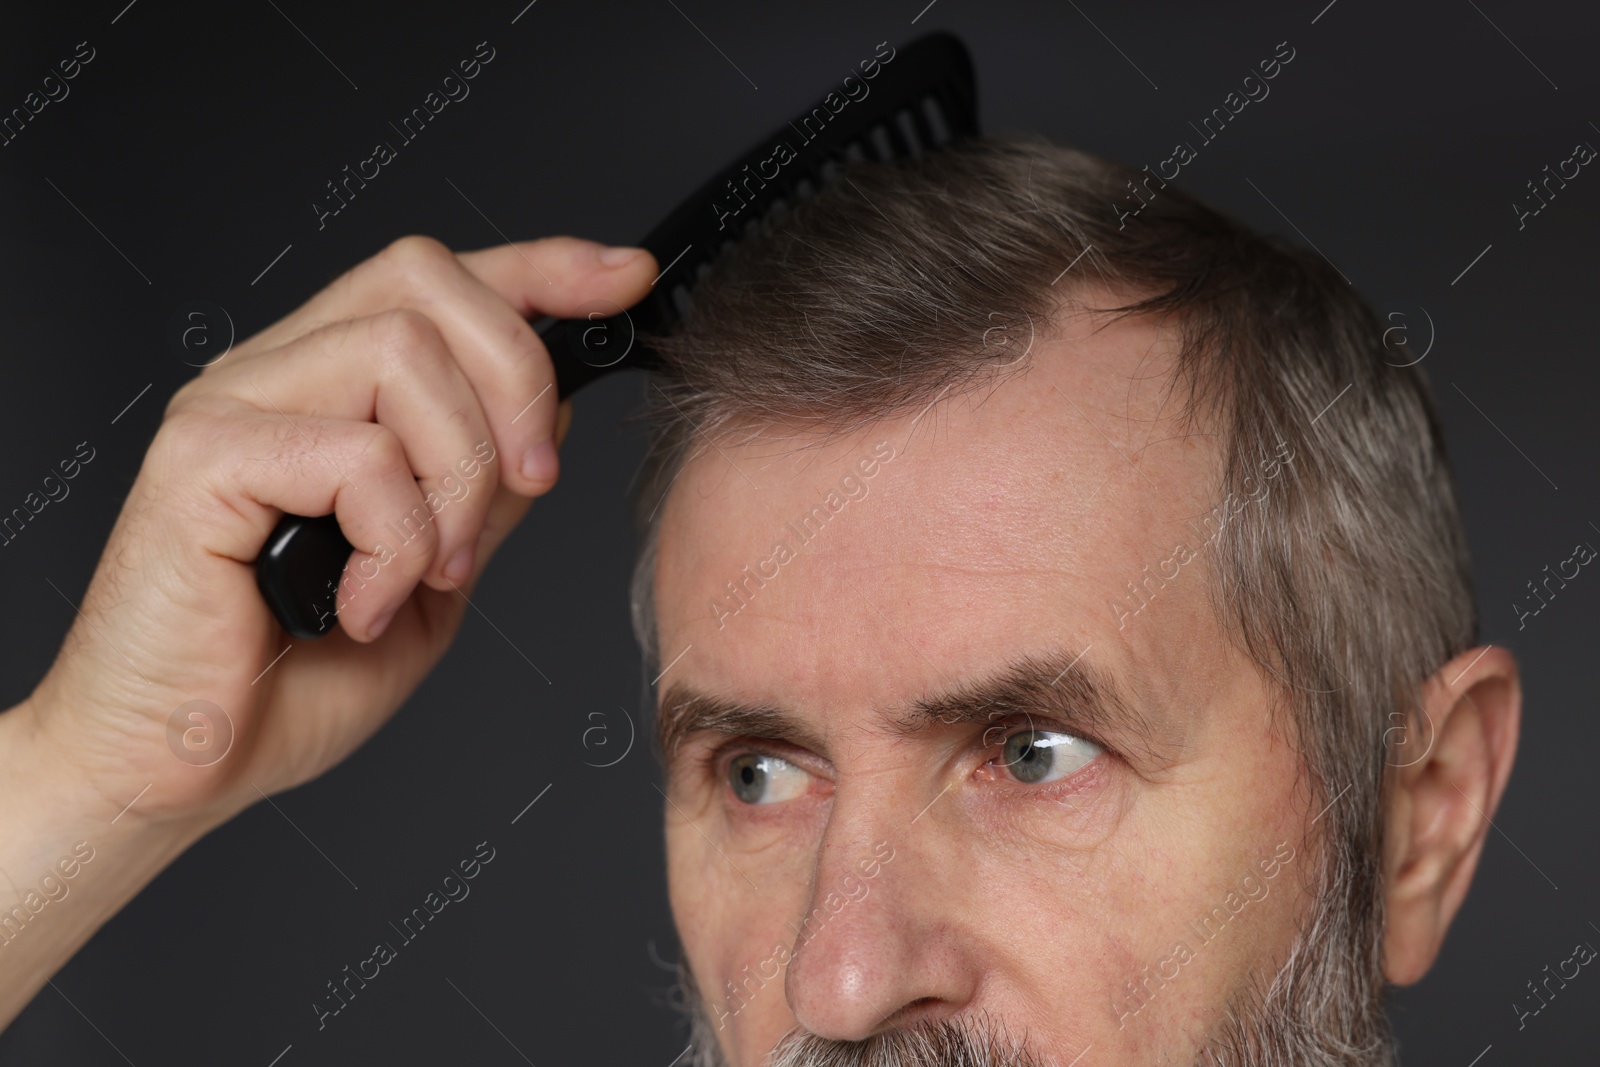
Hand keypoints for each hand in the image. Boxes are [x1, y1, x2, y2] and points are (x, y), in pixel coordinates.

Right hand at [18, 234, 656, 831]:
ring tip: (430, 570)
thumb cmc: (286, 681)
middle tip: (530, 485)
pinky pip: (359, 454)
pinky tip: (360, 603)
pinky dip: (395, 539)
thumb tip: (550, 417)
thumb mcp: (432, 574)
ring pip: (402, 355)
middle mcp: (275, 374)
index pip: (440, 281)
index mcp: (326, 389)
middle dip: (517, 380)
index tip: (624, 281)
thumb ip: (481, 491)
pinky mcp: (202, 458)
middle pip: (426, 283)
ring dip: (457, 476)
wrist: (173, 768)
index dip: (542, 269)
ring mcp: (231, 405)